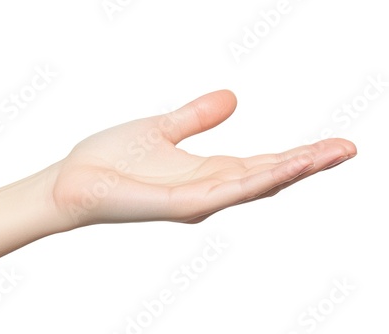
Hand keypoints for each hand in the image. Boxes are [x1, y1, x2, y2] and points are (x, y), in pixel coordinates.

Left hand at [50, 90, 355, 227]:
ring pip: (255, 185)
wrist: (72, 181)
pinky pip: (226, 191)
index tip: (331, 144)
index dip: (297, 155)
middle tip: (347, 148)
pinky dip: (258, 180)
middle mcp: (208, 189)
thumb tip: (233, 98)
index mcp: (206, 172)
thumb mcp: (162, 130)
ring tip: (331, 154)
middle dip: (308, 163)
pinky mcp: (179, 204)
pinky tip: (284, 168)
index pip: (262, 163)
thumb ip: (196, 118)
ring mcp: (196, 200)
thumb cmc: (111, 159)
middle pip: (268, 176)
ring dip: (294, 171)